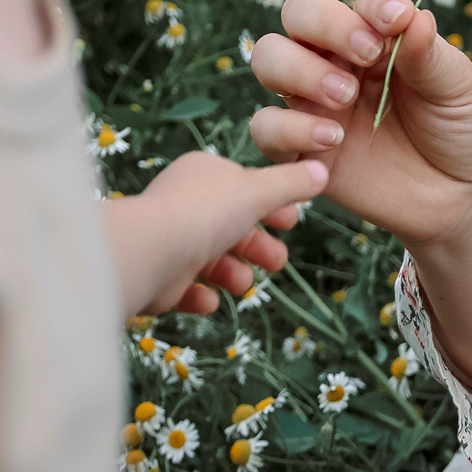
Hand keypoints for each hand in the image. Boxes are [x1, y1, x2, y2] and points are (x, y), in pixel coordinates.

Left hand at [104, 150, 326, 316]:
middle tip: (278, 262)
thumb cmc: (206, 214)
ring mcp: (169, 240)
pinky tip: (212, 299)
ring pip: (210, 258)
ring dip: (233, 273)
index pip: (243, 187)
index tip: (292, 223)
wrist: (149, 254)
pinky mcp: (158, 276)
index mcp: (204, 175)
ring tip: (245, 285)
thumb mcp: (258, 191)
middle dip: (257, 246)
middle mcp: (183, 204)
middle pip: (230, 226)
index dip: (271, 205)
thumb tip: (323, 171)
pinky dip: (202, 295)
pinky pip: (186, 287)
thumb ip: (291, 184)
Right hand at [247, 0, 471, 248]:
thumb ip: (429, 54)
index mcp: (380, 38)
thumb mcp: (460, 89)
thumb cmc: (464, 133)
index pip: (358, 2)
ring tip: (345, 98)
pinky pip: (265, 127)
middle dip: (324, 24)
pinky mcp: (302, 149)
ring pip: (269, 58)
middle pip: (298, 13)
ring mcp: (316, 103)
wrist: (463, 201)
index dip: (372, 5)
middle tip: (366, 55)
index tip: (396, 21)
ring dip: (299, 69)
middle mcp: (339, 61)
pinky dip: (289, 128)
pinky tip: (333, 141)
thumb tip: (410, 15)